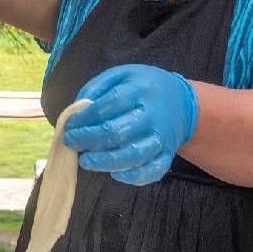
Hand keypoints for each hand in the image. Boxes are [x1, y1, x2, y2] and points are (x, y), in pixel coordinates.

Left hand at [63, 64, 197, 184]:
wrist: (183, 102)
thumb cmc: (144, 87)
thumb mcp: (122, 75)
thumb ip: (97, 88)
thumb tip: (77, 112)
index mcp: (140, 89)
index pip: (109, 104)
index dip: (85, 118)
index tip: (69, 126)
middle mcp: (152, 114)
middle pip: (118, 132)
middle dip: (89, 140)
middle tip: (71, 143)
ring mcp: (161, 137)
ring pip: (134, 155)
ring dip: (106, 162)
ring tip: (86, 161)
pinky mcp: (168, 154)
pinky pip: (153, 170)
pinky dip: (134, 176)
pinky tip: (115, 174)